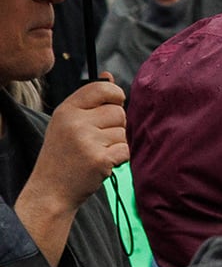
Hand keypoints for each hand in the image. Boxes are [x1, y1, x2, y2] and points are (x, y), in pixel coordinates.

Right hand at [22, 76, 125, 256]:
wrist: (50, 192)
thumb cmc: (63, 155)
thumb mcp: (67, 123)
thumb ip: (89, 100)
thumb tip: (109, 75)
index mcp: (66, 110)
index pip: (102, 88)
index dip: (115, 95)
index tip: (115, 103)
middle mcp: (75, 122)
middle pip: (119, 111)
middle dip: (116, 126)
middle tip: (98, 140)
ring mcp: (87, 141)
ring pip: (124, 131)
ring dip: (117, 143)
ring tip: (96, 153)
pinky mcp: (99, 159)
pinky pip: (126, 149)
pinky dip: (120, 157)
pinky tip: (102, 164)